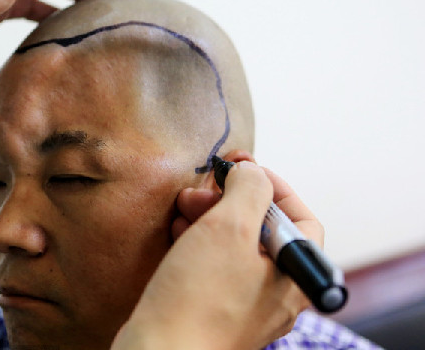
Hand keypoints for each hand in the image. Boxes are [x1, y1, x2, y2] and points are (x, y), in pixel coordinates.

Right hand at [113, 162, 323, 349]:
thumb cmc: (199, 298)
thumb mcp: (230, 228)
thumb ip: (250, 189)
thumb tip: (252, 172)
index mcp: (294, 277)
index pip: (301, 220)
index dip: (274, 186)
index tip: (244, 168)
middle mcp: (275, 295)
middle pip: (264, 232)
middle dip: (233, 199)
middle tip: (205, 186)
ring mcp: (244, 306)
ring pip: (236, 248)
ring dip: (211, 217)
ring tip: (184, 205)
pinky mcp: (213, 311)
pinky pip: (215, 267)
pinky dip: (199, 242)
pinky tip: (179, 230)